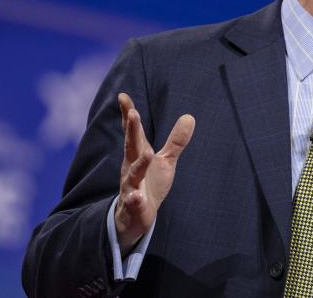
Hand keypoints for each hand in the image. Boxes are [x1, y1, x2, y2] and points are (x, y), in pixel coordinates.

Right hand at [114, 92, 194, 252]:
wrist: (136, 216)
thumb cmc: (150, 183)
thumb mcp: (165, 161)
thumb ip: (175, 141)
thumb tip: (190, 117)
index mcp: (138, 154)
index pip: (132, 132)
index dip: (128, 114)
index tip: (123, 96)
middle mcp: (131, 167)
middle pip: (131, 146)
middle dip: (131, 130)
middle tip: (133, 113)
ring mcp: (131, 186)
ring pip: (132, 174)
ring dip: (139, 164)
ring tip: (147, 154)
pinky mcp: (134, 205)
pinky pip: (133, 202)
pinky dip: (134, 199)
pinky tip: (137, 197)